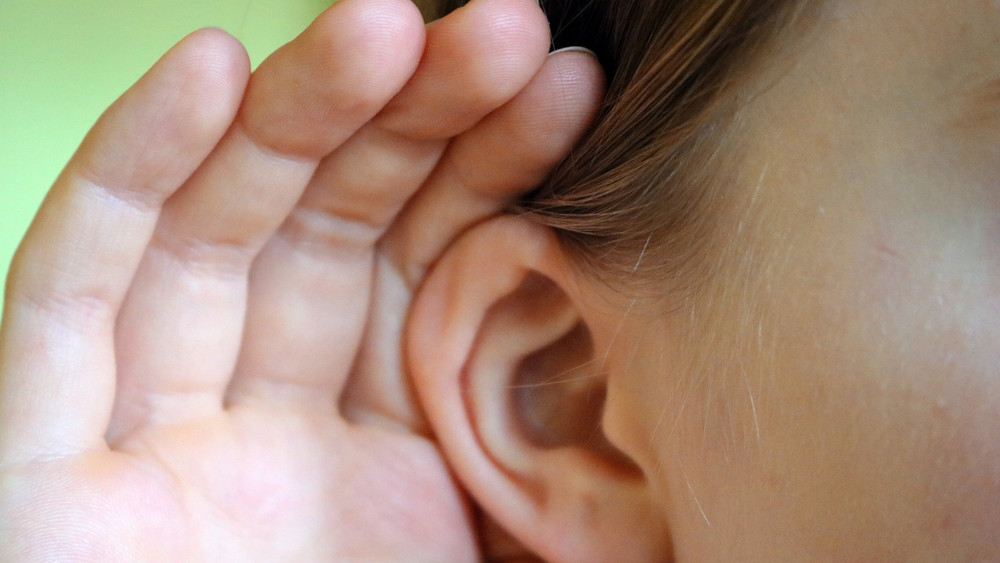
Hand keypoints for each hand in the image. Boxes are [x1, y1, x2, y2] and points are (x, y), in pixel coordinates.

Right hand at [0, 0, 602, 558]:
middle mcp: (270, 424)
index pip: (427, 276)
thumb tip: (635, 313)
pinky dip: (127, 170)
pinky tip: (209, 69)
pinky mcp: (40, 457)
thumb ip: (550, 440)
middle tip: (498, 27)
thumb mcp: (505, 546)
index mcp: (382, 454)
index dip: (490, 169)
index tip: (561, 84)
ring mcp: (157, 434)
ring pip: (212, 232)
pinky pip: (70, 291)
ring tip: (384, 20)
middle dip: (407, 117)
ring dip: (293, 111)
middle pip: (328, 233)